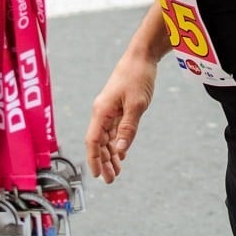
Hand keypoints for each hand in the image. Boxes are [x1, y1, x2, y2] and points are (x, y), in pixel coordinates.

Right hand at [85, 52, 157, 182]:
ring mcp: (109, 108)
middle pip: (99, 141)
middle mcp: (102, 110)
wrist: (142, 55)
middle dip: (104, 161)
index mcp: (102, 110)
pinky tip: (121, 153)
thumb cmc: (137, 76)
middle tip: (111, 179)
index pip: (93, 140)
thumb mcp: (136, 105)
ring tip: (117, 170)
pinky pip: (114, 128)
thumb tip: (120, 151)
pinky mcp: (118, 105)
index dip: (94, 159)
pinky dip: (117, 142)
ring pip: (107, 136)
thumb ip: (128, 129)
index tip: (98, 175)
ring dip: (111, 153)